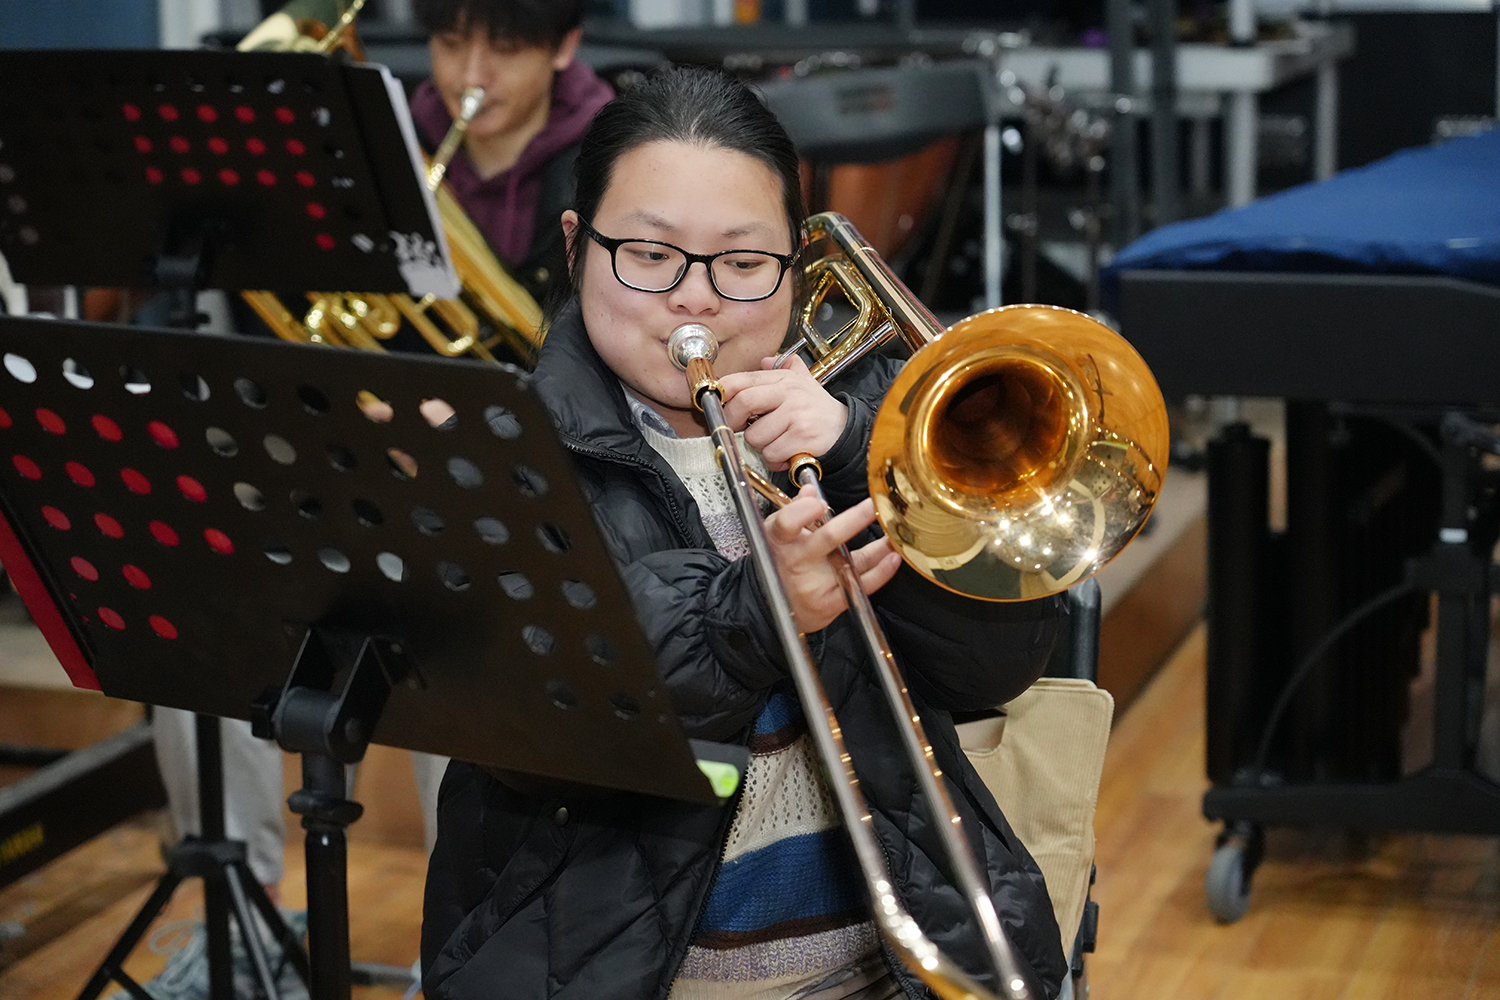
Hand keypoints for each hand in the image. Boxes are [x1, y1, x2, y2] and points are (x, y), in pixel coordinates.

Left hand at [718, 355, 847, 469]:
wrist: (848, 431)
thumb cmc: (819, 411)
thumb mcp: (805, 383)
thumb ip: (785, 368)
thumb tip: (764, 361)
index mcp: (784, 379)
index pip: (741, 380)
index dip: (722, 393)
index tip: (719, 405)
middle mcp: (789, 393)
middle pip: (743, 403)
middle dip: (734, 421)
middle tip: (741, 428)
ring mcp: (796, 415)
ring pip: (755, 436)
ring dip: (761, 446)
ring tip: (777, 442)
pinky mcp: (802, 437)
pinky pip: (771, 454)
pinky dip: (775, 460)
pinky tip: (787, 453)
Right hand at [763, 488, 901, 633]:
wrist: (773, 608)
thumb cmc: (779, 563)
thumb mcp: (778, 533)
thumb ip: (795, 510)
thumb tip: (811, 491)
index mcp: (780, 539)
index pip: (787, 522)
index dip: (803, 511)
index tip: (820, 503)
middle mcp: (796, 561)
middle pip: (828, 538)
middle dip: (855, 519)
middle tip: (874, 506)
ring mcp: (813, 584)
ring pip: (852, 561)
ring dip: (879, 547)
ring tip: (894, 532)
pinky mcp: (829, 603)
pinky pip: (860, 585)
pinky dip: (881, 571)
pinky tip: (892, 558)